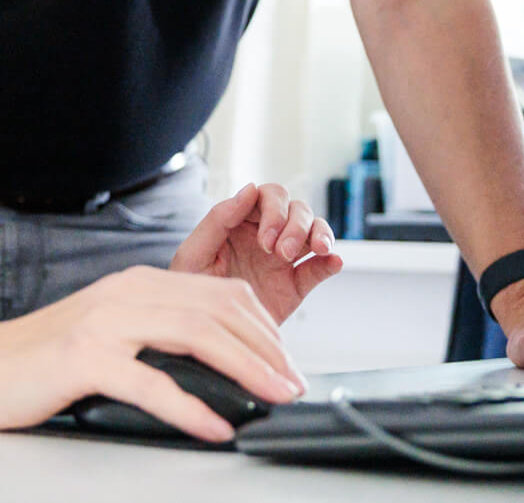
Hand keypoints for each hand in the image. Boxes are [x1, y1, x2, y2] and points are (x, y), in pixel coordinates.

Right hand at [0, 265, 305, 440]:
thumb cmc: (40, 362)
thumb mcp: (111, 338)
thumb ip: (157, 340)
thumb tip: (217, 371)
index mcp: (139, 284)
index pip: (221, 295)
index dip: (264, 329)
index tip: (287, 364)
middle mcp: (127, 292)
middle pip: (219, 310)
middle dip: (267, 348)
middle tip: (294, 385)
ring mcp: (105, 321)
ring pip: (196, 333)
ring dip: (246, 369)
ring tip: (273, 398)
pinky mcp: (83, 356)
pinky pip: (150, 382)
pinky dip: (190, 406)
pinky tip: (213, 426)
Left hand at [168, 182, 342, 323]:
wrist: (200, 335)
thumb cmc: (188, 290)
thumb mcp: (194, 253)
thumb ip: (218, 219)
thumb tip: (249, 189)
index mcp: (240, 221)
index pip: (268, 196)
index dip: (273, 210)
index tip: (265, 239)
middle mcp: (264, 235)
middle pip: (296, 209)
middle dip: (296, 226)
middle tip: (283, 252)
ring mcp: (282, 259)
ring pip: (313, 231)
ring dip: (319, 235)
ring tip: (318, 249)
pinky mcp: (294, 286)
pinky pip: (318, 269)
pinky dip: (331, 262)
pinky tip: (334, 262)